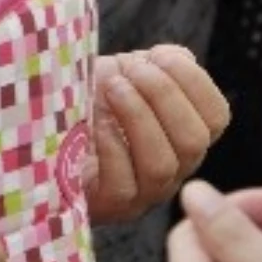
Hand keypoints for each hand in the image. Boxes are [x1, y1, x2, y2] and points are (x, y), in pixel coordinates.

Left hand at [88, 46, 229, 222]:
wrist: (45, 131)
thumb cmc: (90, 99)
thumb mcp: (127, 72)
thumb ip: (157, 63)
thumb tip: (177, 59)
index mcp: (185, 134)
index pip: (216, 117)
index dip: (194, 82)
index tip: (159, 56)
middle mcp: (174, 168)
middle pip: (193, 141)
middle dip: (164, 96)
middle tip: (132, 72)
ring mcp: (144, 192)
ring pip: (162, 165)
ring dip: (137, 117)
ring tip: (112, 88)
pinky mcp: (110, 205)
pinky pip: (122, 183)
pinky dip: (111, 145)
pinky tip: (95, 120)